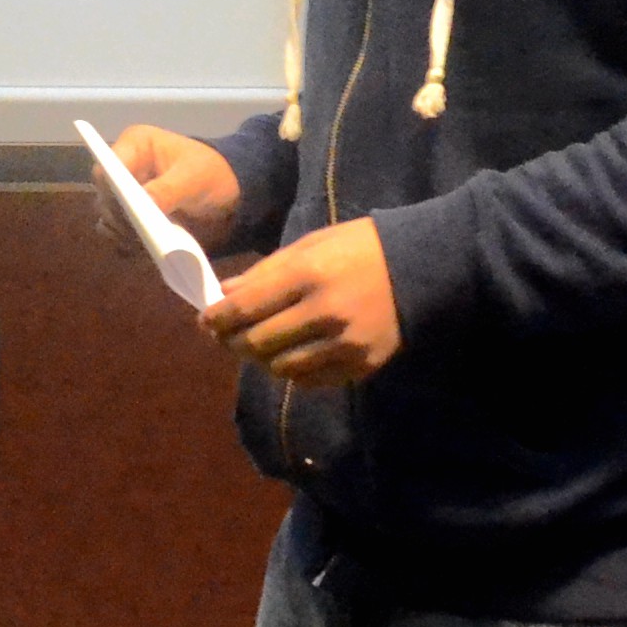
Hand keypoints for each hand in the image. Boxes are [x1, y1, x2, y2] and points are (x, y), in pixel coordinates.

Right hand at [107, 122, 239, 251]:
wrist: (233, 194)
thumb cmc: (213, 173)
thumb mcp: (193, 178)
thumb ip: (166, 190)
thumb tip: (138, 205)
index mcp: (135, 146)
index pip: (105, 168)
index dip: (111, 191)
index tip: (128, 213)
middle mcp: (124, 169)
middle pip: (104, 197)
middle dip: (120, 218)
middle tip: (141, 233)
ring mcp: (127, 195)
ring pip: (109, 219)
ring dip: (123, 234)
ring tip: (147, 242)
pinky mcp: (134, 217)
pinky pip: (120, 235)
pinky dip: (130, 244)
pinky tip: (148, 249)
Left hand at [205, 218, 399, 385]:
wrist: (421, 269)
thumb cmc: (359, 248)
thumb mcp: (312, 245)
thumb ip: (266, 271)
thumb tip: (224, 293)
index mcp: (308, 274)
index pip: (245, 308)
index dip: (217, 318)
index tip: (205, 320)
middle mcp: (323, 313)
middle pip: (257, 343)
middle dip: (233, 341)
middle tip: (226, 336)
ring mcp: (343, 344)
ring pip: (280, 367)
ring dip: (262, 358)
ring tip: (260, 344)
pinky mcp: (359, 366)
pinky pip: (309, 380)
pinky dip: (292, 370)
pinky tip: (292, 353)